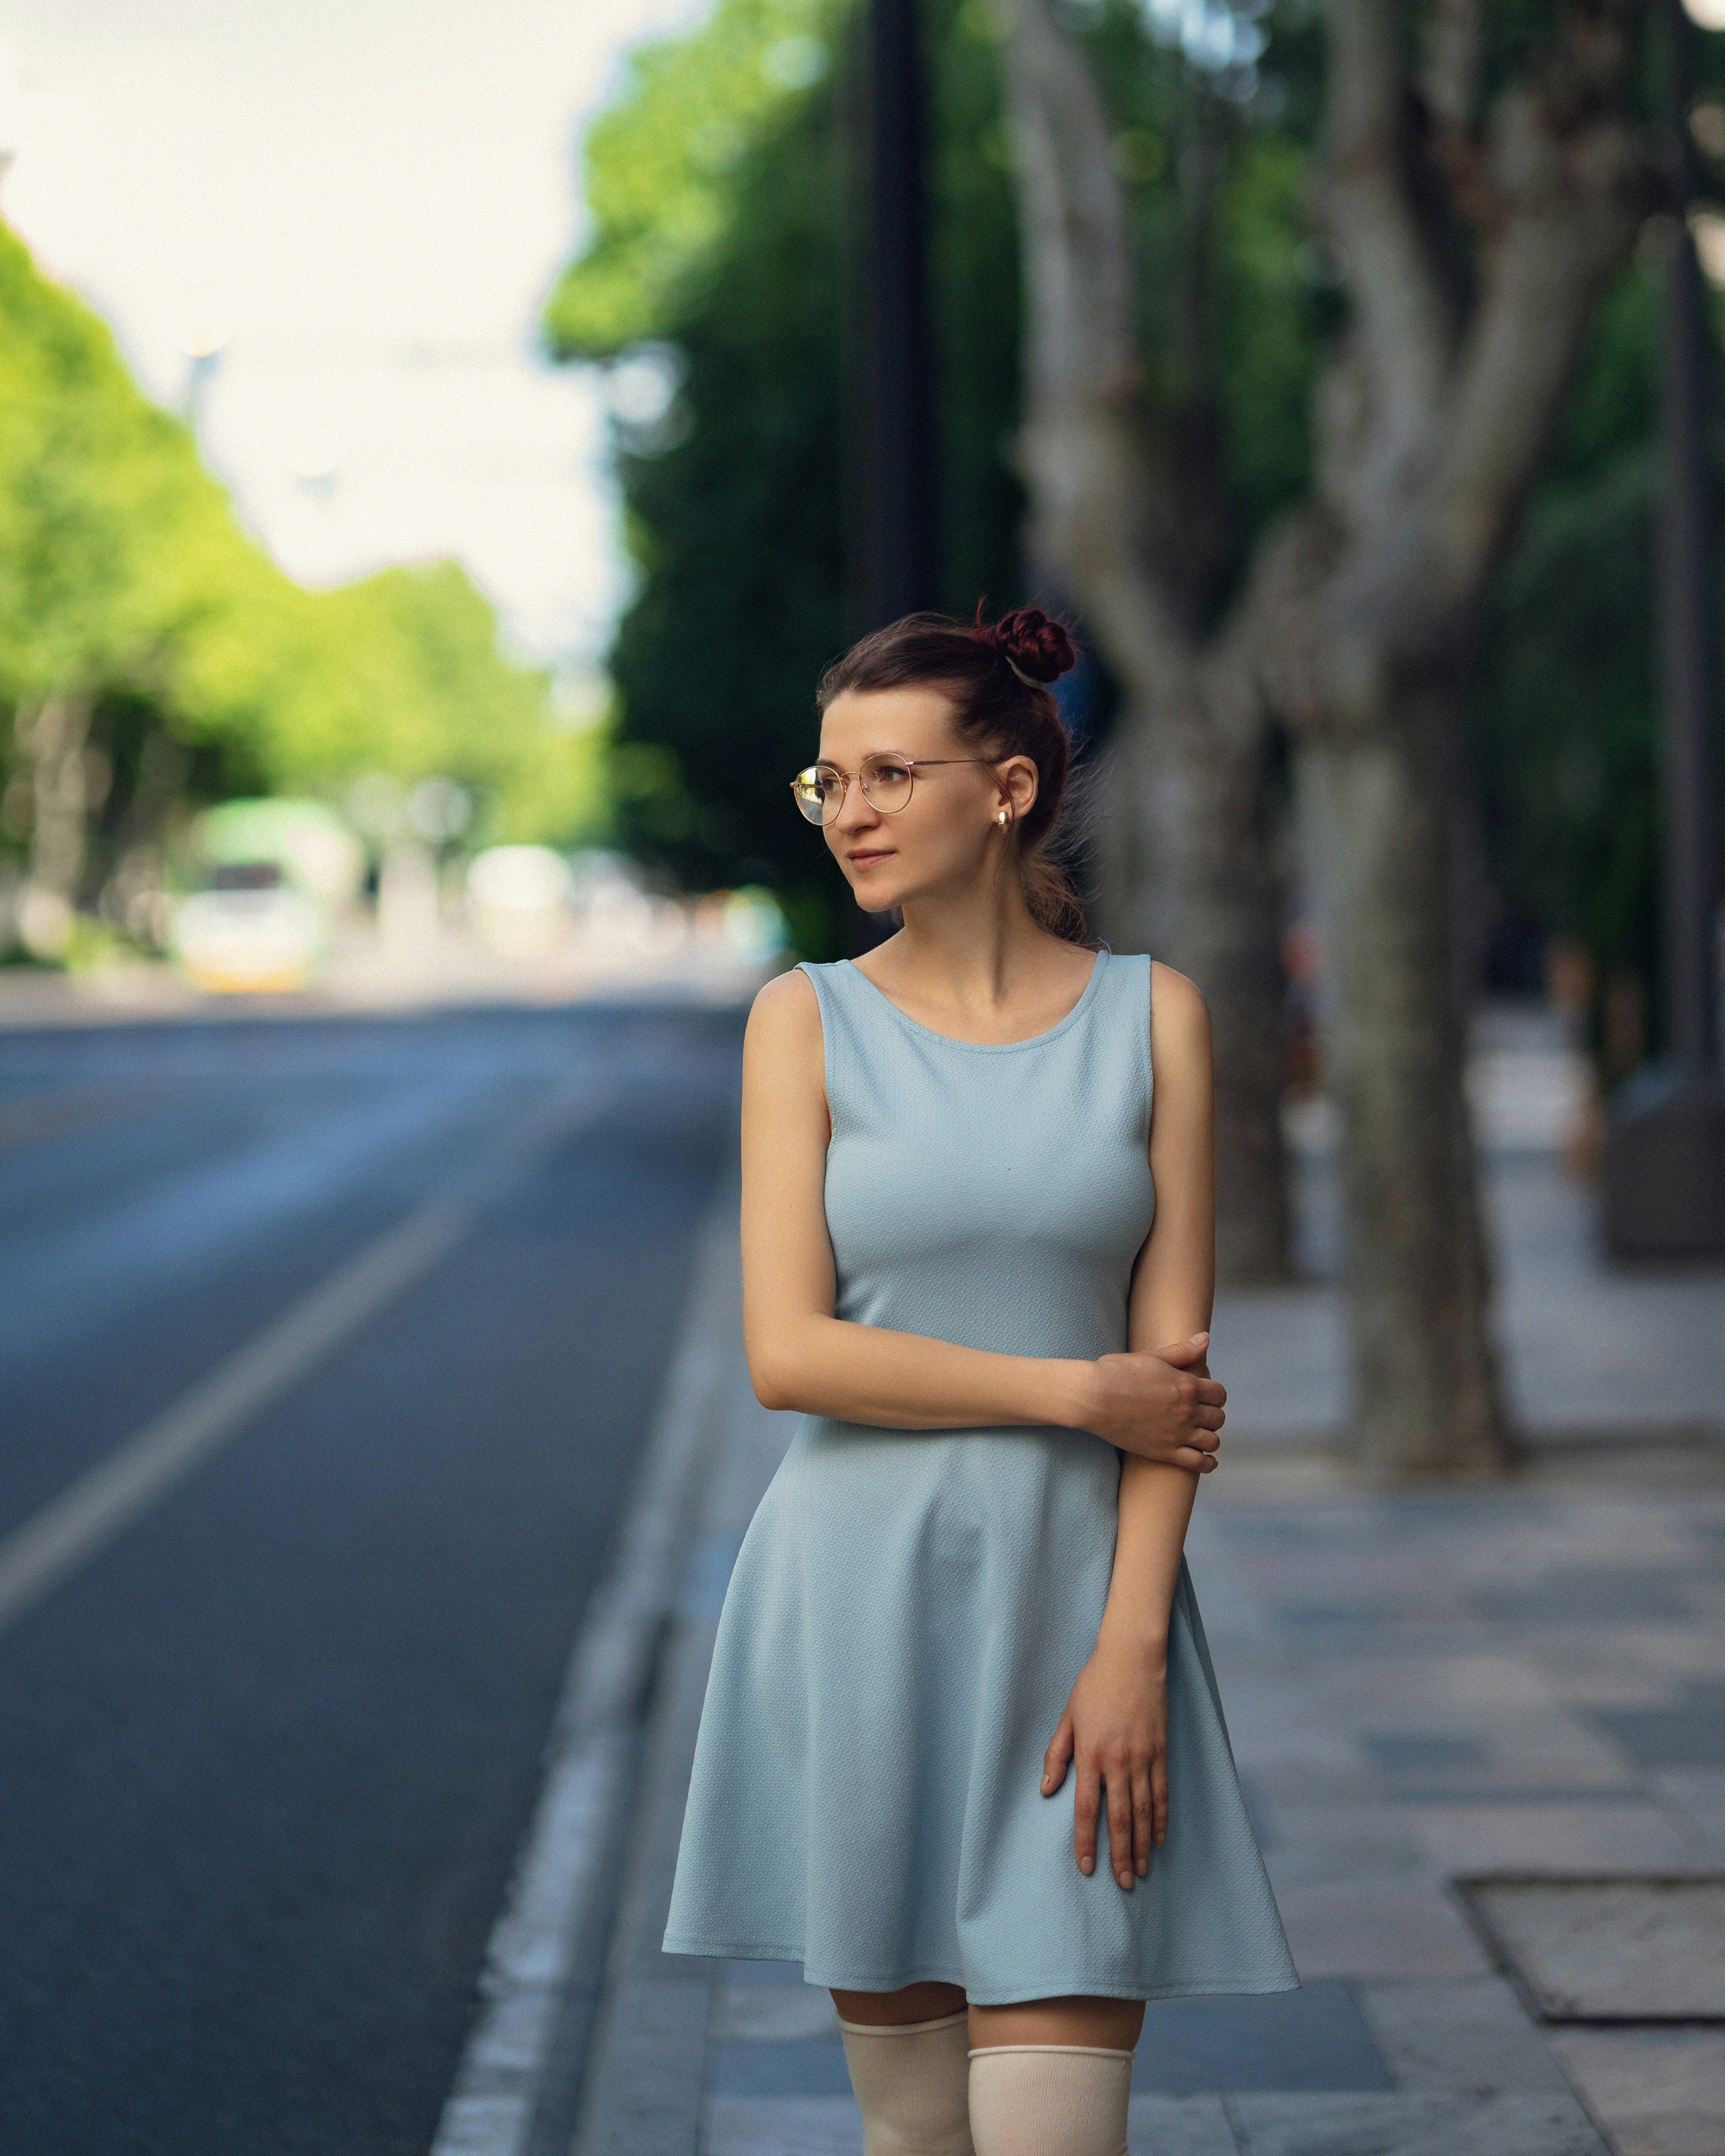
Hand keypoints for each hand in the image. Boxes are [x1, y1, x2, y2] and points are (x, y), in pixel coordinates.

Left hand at [1040, 1641, 1168, 1887]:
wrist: (1131, 1659)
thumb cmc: (1094, 1685)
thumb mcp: (1067, 1717)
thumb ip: (1057, 1755)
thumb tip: (1047, 1789)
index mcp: (1090, 1754)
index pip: (1086, 1808)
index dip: (1086, 1841)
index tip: (1087, 1867)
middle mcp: (1117, 1762)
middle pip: (1119, 1819)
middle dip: (1120, 1855)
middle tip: (1123, 1883)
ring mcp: (1142, 1758)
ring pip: (1143, 1812)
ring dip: (1141, 1844)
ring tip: (1141, 1871)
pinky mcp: (1160, 1752)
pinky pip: (1161, 1793)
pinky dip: (1161, 1819)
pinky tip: (1158, 1838)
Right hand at [1083, 1334, 1224, 1469]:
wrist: (1094, 1397)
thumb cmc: (1118, 1372)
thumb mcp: (1152, 1357)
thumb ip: (1182, 1351)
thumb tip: (1206, 1338)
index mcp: (1187, 1385)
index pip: (1219, 1394)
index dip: (1215, 1395)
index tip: (1206, 1397)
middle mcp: (1187, 1411)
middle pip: (1218, 1418)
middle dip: (1212, 1415)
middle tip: (1200, 1415)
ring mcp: (1177, 1434)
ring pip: (1212, 1441)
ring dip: (1210, 1437)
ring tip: (1200, 1435)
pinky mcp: (1165, 1452)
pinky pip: (1198, 1463)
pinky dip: (1207, 1463)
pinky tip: (1207, 1460)